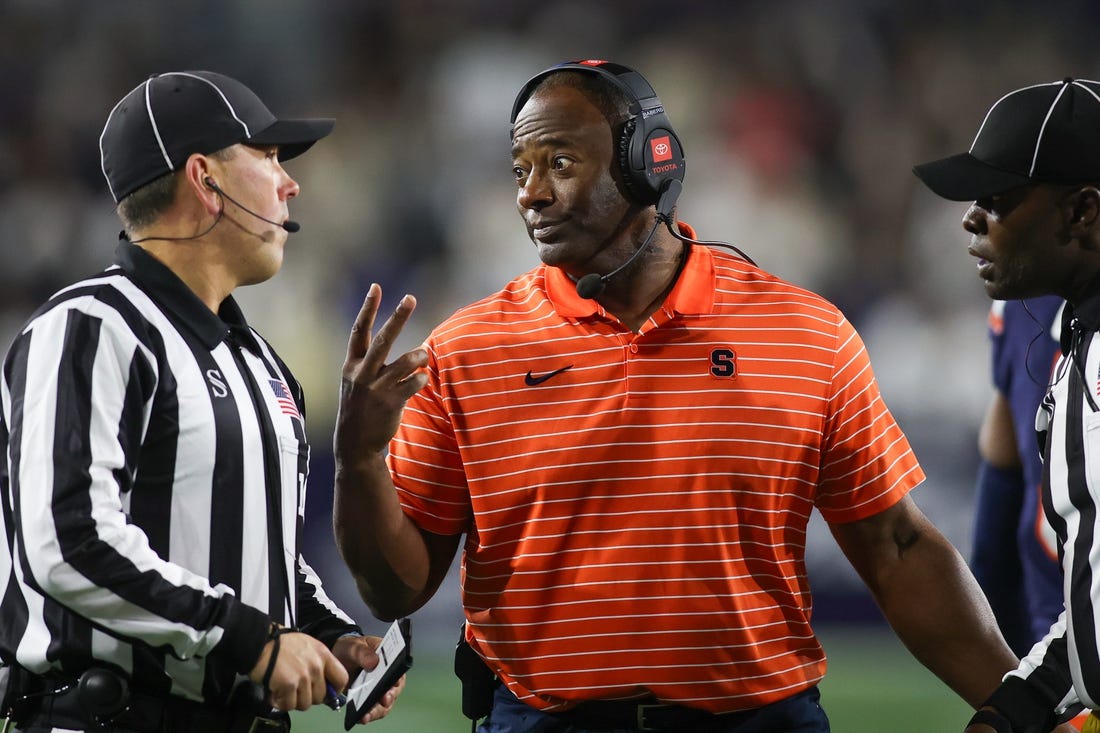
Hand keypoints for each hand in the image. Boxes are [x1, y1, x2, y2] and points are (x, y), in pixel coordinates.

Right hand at [249, 630, 348, 711]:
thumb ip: (318, 662)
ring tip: (284, 691)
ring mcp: (303, 676)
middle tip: (296, 691)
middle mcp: (316, 666)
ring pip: (305, 704)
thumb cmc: (281, 643)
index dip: (335, 690)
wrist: (261, 641)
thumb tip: (323, 683)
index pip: (342, 678)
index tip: (327, 694)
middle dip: (308, 697)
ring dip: (293, 701)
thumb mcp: (308, 645)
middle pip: (321, 696)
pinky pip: (289, 705)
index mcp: (323, 654)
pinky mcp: (288, 685)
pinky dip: (281, 703)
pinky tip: (275, 694)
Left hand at [332, 633, 405, 724]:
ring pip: (384, 704)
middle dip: (388, 696)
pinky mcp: (370, 700)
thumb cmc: (351, 650)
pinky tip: (361, 717)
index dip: (397, 676)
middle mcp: (389, 676)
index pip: (399, 668)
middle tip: (384, 700)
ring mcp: (380, 690)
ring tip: (367, 715)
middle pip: (394, 689)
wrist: (338, 660)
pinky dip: (368, 715)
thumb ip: (363, 652)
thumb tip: (374, 661)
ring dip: (377, 710)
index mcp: (390, 658)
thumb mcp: (354, 646)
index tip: (395, 681)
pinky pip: (373, 710)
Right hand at [334, 283, 427, 459]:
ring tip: (423, 357)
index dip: (368, 308)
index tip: (376, 287)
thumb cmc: (360, 408)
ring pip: (407, 362)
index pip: (358, 331)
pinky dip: (421, 379)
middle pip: (383, 340)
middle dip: (397, 317)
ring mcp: (377, 389)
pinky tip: (420, 381)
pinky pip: (415, 382)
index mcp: (351, 365)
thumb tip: (405, 349)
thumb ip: (374, 363)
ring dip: (420, 356)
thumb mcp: (357, 382)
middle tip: (410, 298)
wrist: (355, 445)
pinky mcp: (392, 403)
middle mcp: (362, 374)